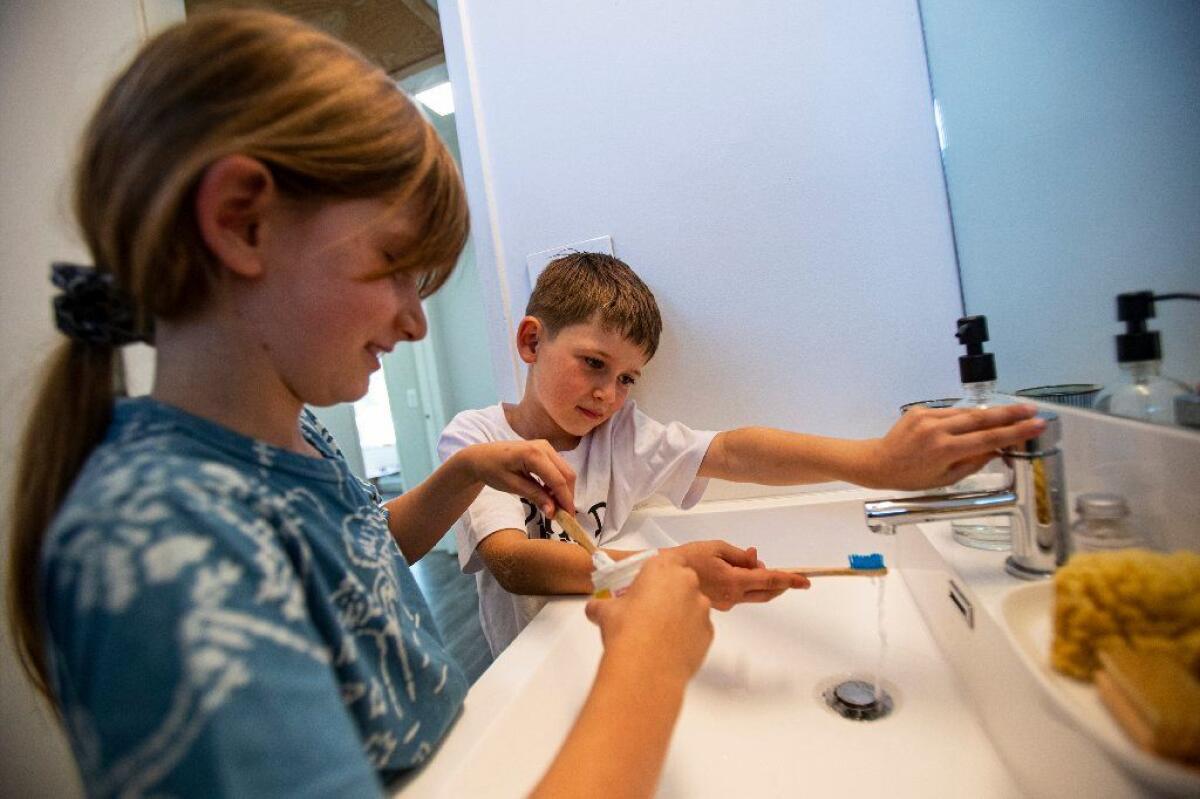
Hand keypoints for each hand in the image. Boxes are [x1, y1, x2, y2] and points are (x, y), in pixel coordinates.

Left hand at [457, 440, 575, 515]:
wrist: (481, 456)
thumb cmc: (492, 470)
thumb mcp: (512, 486)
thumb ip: (535, 496)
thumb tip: (553, 512)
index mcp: (533, 454)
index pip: (558, 480)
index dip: (565, 500)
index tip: (569, 518)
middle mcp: (544, 447)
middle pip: (567, 474)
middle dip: (567, 496)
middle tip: (563, 516)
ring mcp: (546, 446)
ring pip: (565, 471)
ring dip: (563, 490)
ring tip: (555, 507)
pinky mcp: (545, 450)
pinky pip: (558, 468)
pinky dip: (558, 482)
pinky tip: (549, 495)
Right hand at [585, 552, 713, 682]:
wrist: (646, 669)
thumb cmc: (626, 630)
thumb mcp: (605, 612)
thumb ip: (601, 605)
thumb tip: (595, 609)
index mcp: (663, 568)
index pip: (666, 560)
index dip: (657, 574)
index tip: (646, 586)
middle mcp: (687, 584)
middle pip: (682, 581)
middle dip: (669, 593)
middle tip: (650, 610)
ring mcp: (702, 608)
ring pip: (692, 605)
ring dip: (680, 614)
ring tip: (659, 633)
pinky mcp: (709, 633)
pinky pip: (698, 628)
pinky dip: (687, 634)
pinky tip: (669, 648)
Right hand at [668, 540, 808, 609]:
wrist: (664, 576)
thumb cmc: (687, 558)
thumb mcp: (717, 548)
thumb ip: (740, 555)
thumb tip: (756, 560)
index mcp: (734, 581)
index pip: (769, 581)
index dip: (790, 580)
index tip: (805, 581)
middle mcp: (733, 596)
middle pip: (766, 593)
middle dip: (779, 585)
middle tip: (788, 576)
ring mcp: (726, 603)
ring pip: (753, 594)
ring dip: (759, 581)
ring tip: (748, 563)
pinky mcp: (719, 604)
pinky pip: (740, 595)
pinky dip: (745, 584)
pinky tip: (735, 571)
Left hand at [866, 403, 1045, 489]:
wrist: (878, 462)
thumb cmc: (912, 478)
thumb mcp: (946, 479)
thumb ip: (974, 462)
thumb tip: (998, 448)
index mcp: (945, 450)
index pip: (988, 438)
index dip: (1015, 432)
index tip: (1036, 424)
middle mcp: (937, 429)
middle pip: (981, 418)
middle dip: (1010, 413)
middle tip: (1032, 409)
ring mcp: (928, 416)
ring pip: (967, 413)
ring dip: (989, 414)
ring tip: (1013, 414)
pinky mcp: (920, 409)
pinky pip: (950, 412)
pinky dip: (965, 417)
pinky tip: (976, 421)